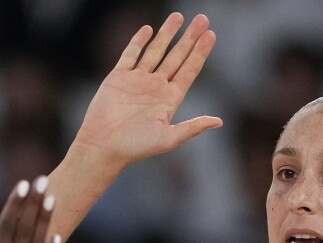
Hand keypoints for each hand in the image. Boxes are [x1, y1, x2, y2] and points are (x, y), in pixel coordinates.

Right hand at [73, 12, 222, 167]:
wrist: (103, 146)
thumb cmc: (135, 147)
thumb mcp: (168, 139)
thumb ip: (192, 128)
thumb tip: (219, 122)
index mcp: (170, 99)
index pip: (189, 70)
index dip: (200, 53)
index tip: (211, 35)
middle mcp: (156, 87)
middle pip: (177, 56)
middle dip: (189, 38)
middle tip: (202, 19)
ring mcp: (137, 80)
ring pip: (155, 51)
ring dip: (167, 34)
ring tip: (178, 16)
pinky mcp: (119, 77)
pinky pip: (130, 54)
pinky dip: (138, 41)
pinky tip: (148, 29)